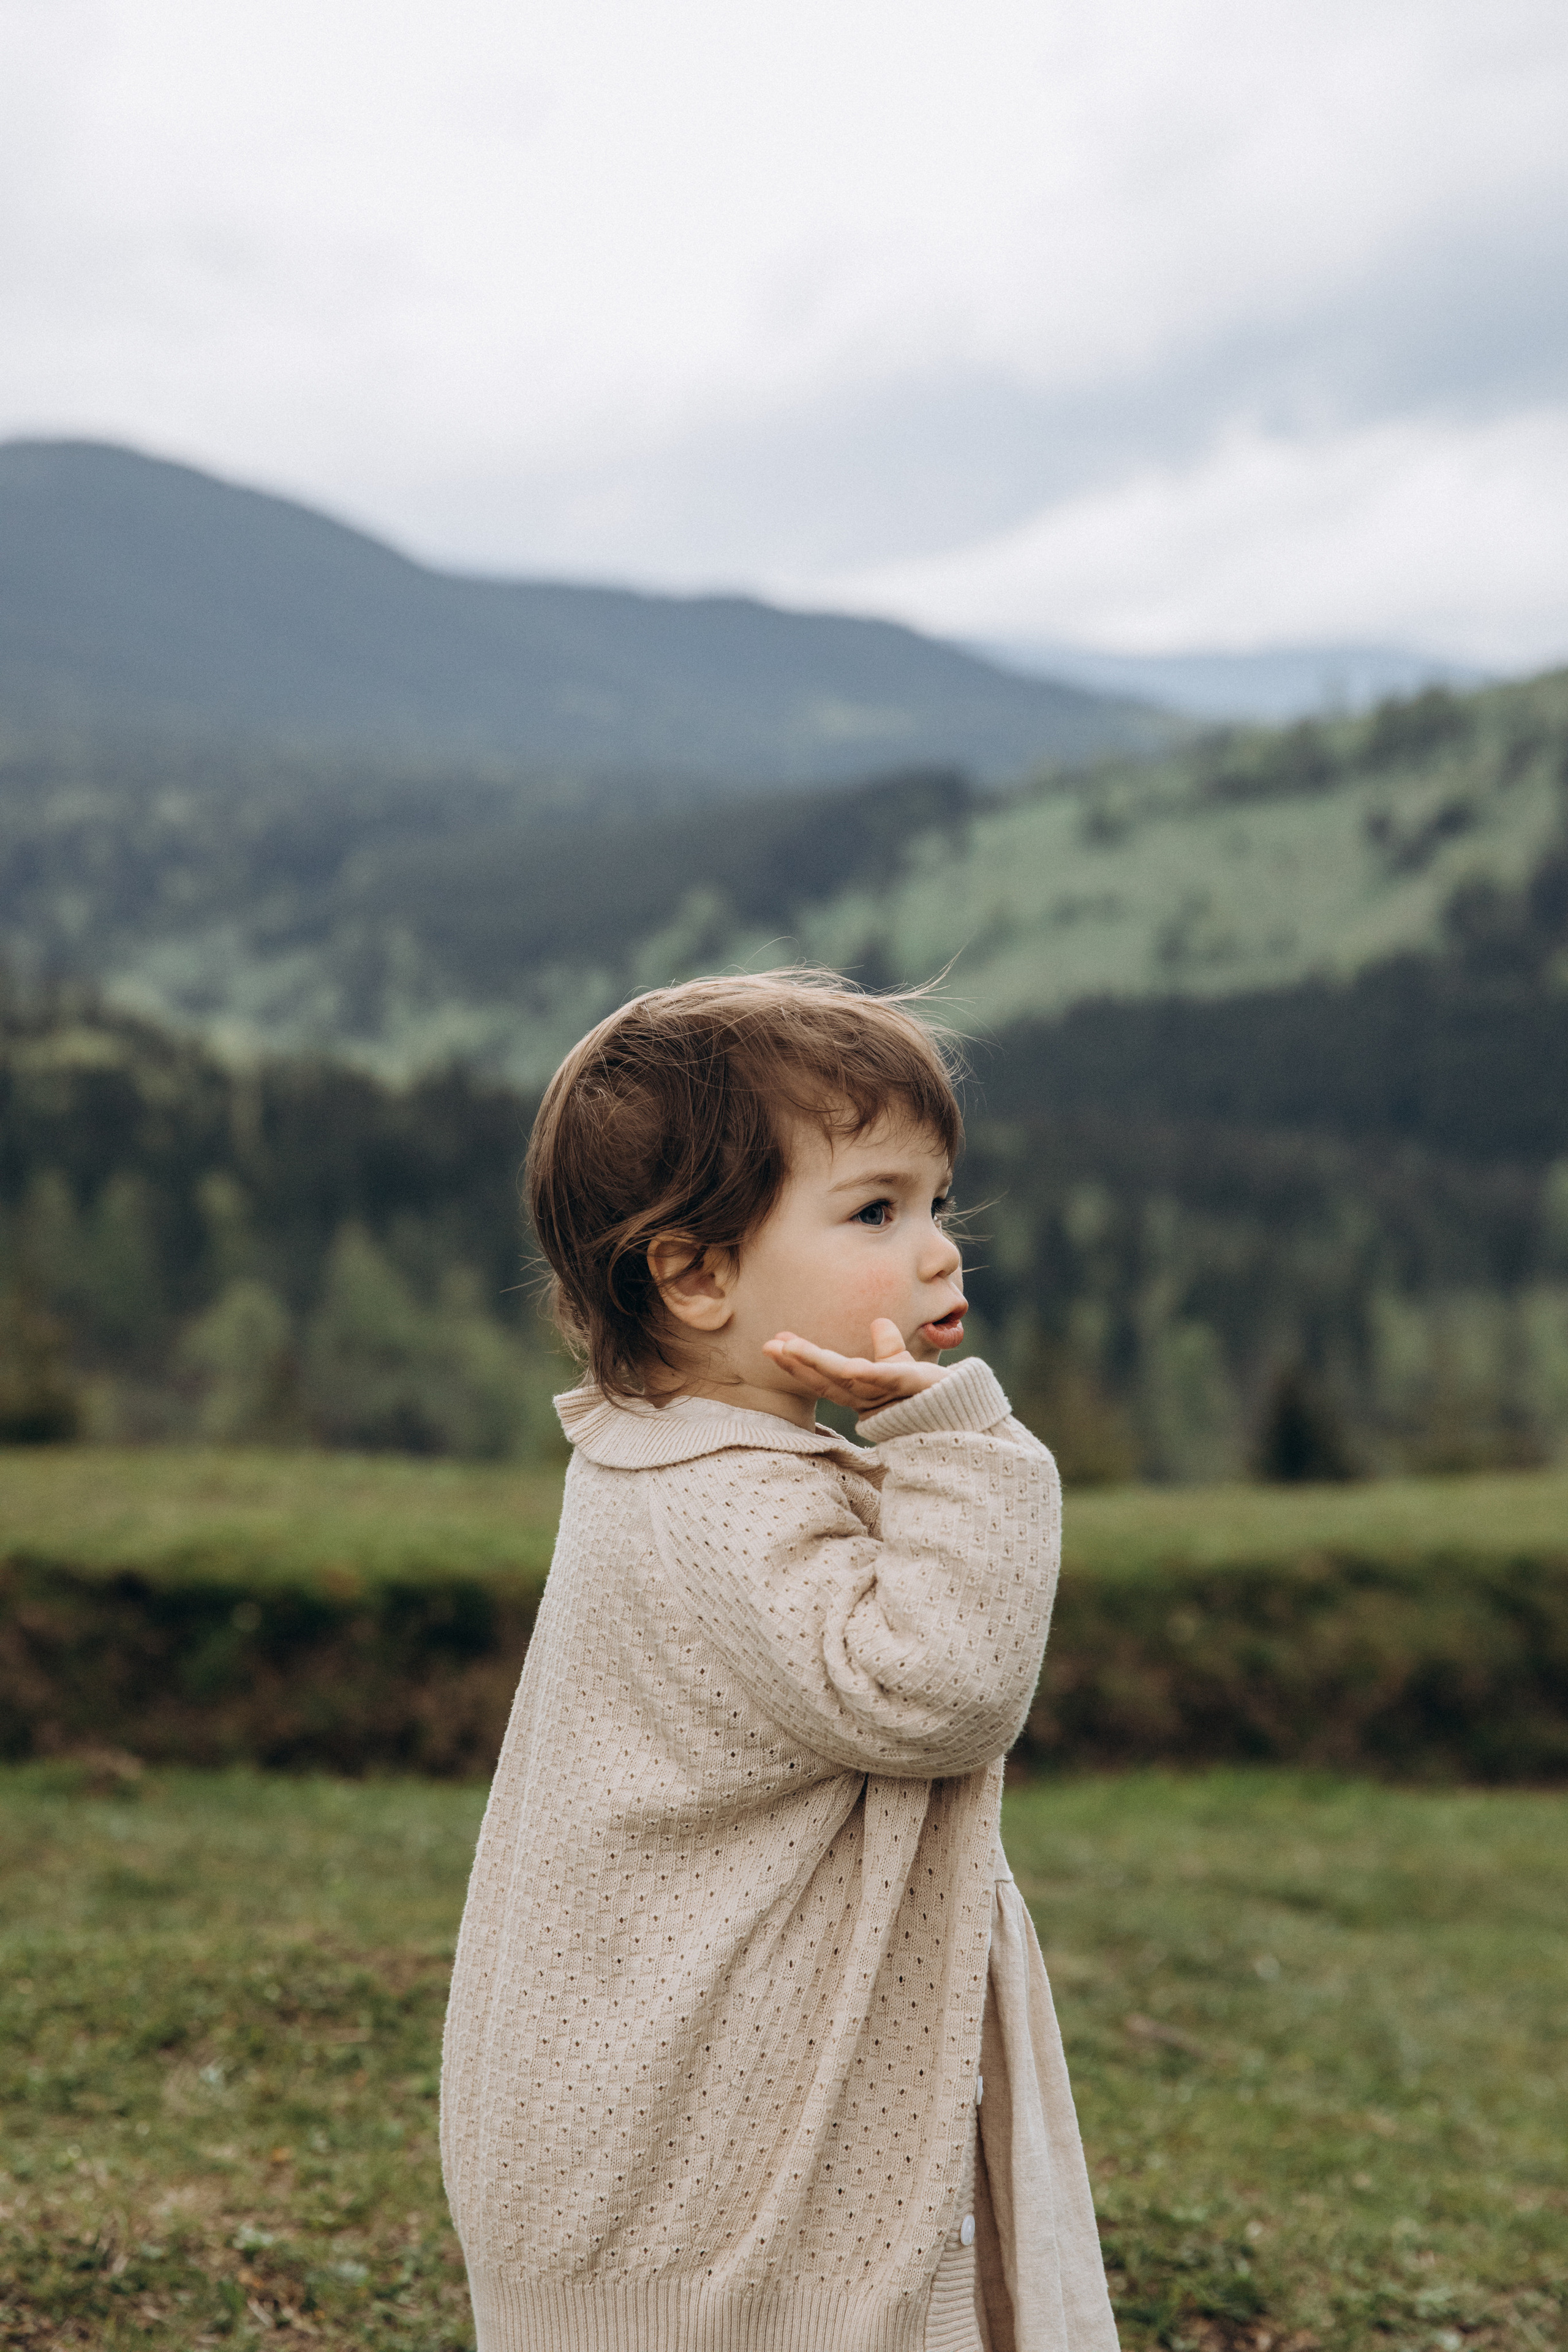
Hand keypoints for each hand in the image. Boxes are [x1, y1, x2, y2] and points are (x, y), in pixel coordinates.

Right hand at [763, 1318, 950, 1413]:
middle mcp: (869, 1399)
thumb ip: (888, 1349)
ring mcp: (887, 1395)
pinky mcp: (909, 1386)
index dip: (799, 1364)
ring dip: (817, 1364)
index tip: (775, 1345)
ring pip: (847, 1379)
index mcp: (862, 1394)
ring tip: (790, 1349)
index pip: (825, 1377)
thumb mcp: (902, 1367)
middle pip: (827, 1381)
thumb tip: (878, 1323)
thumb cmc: (930, 1395)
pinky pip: (884, 1380)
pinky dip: (865, 1375)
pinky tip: (849, 1367)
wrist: (964, 1410)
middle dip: (796, 1364)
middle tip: (769, 1347)